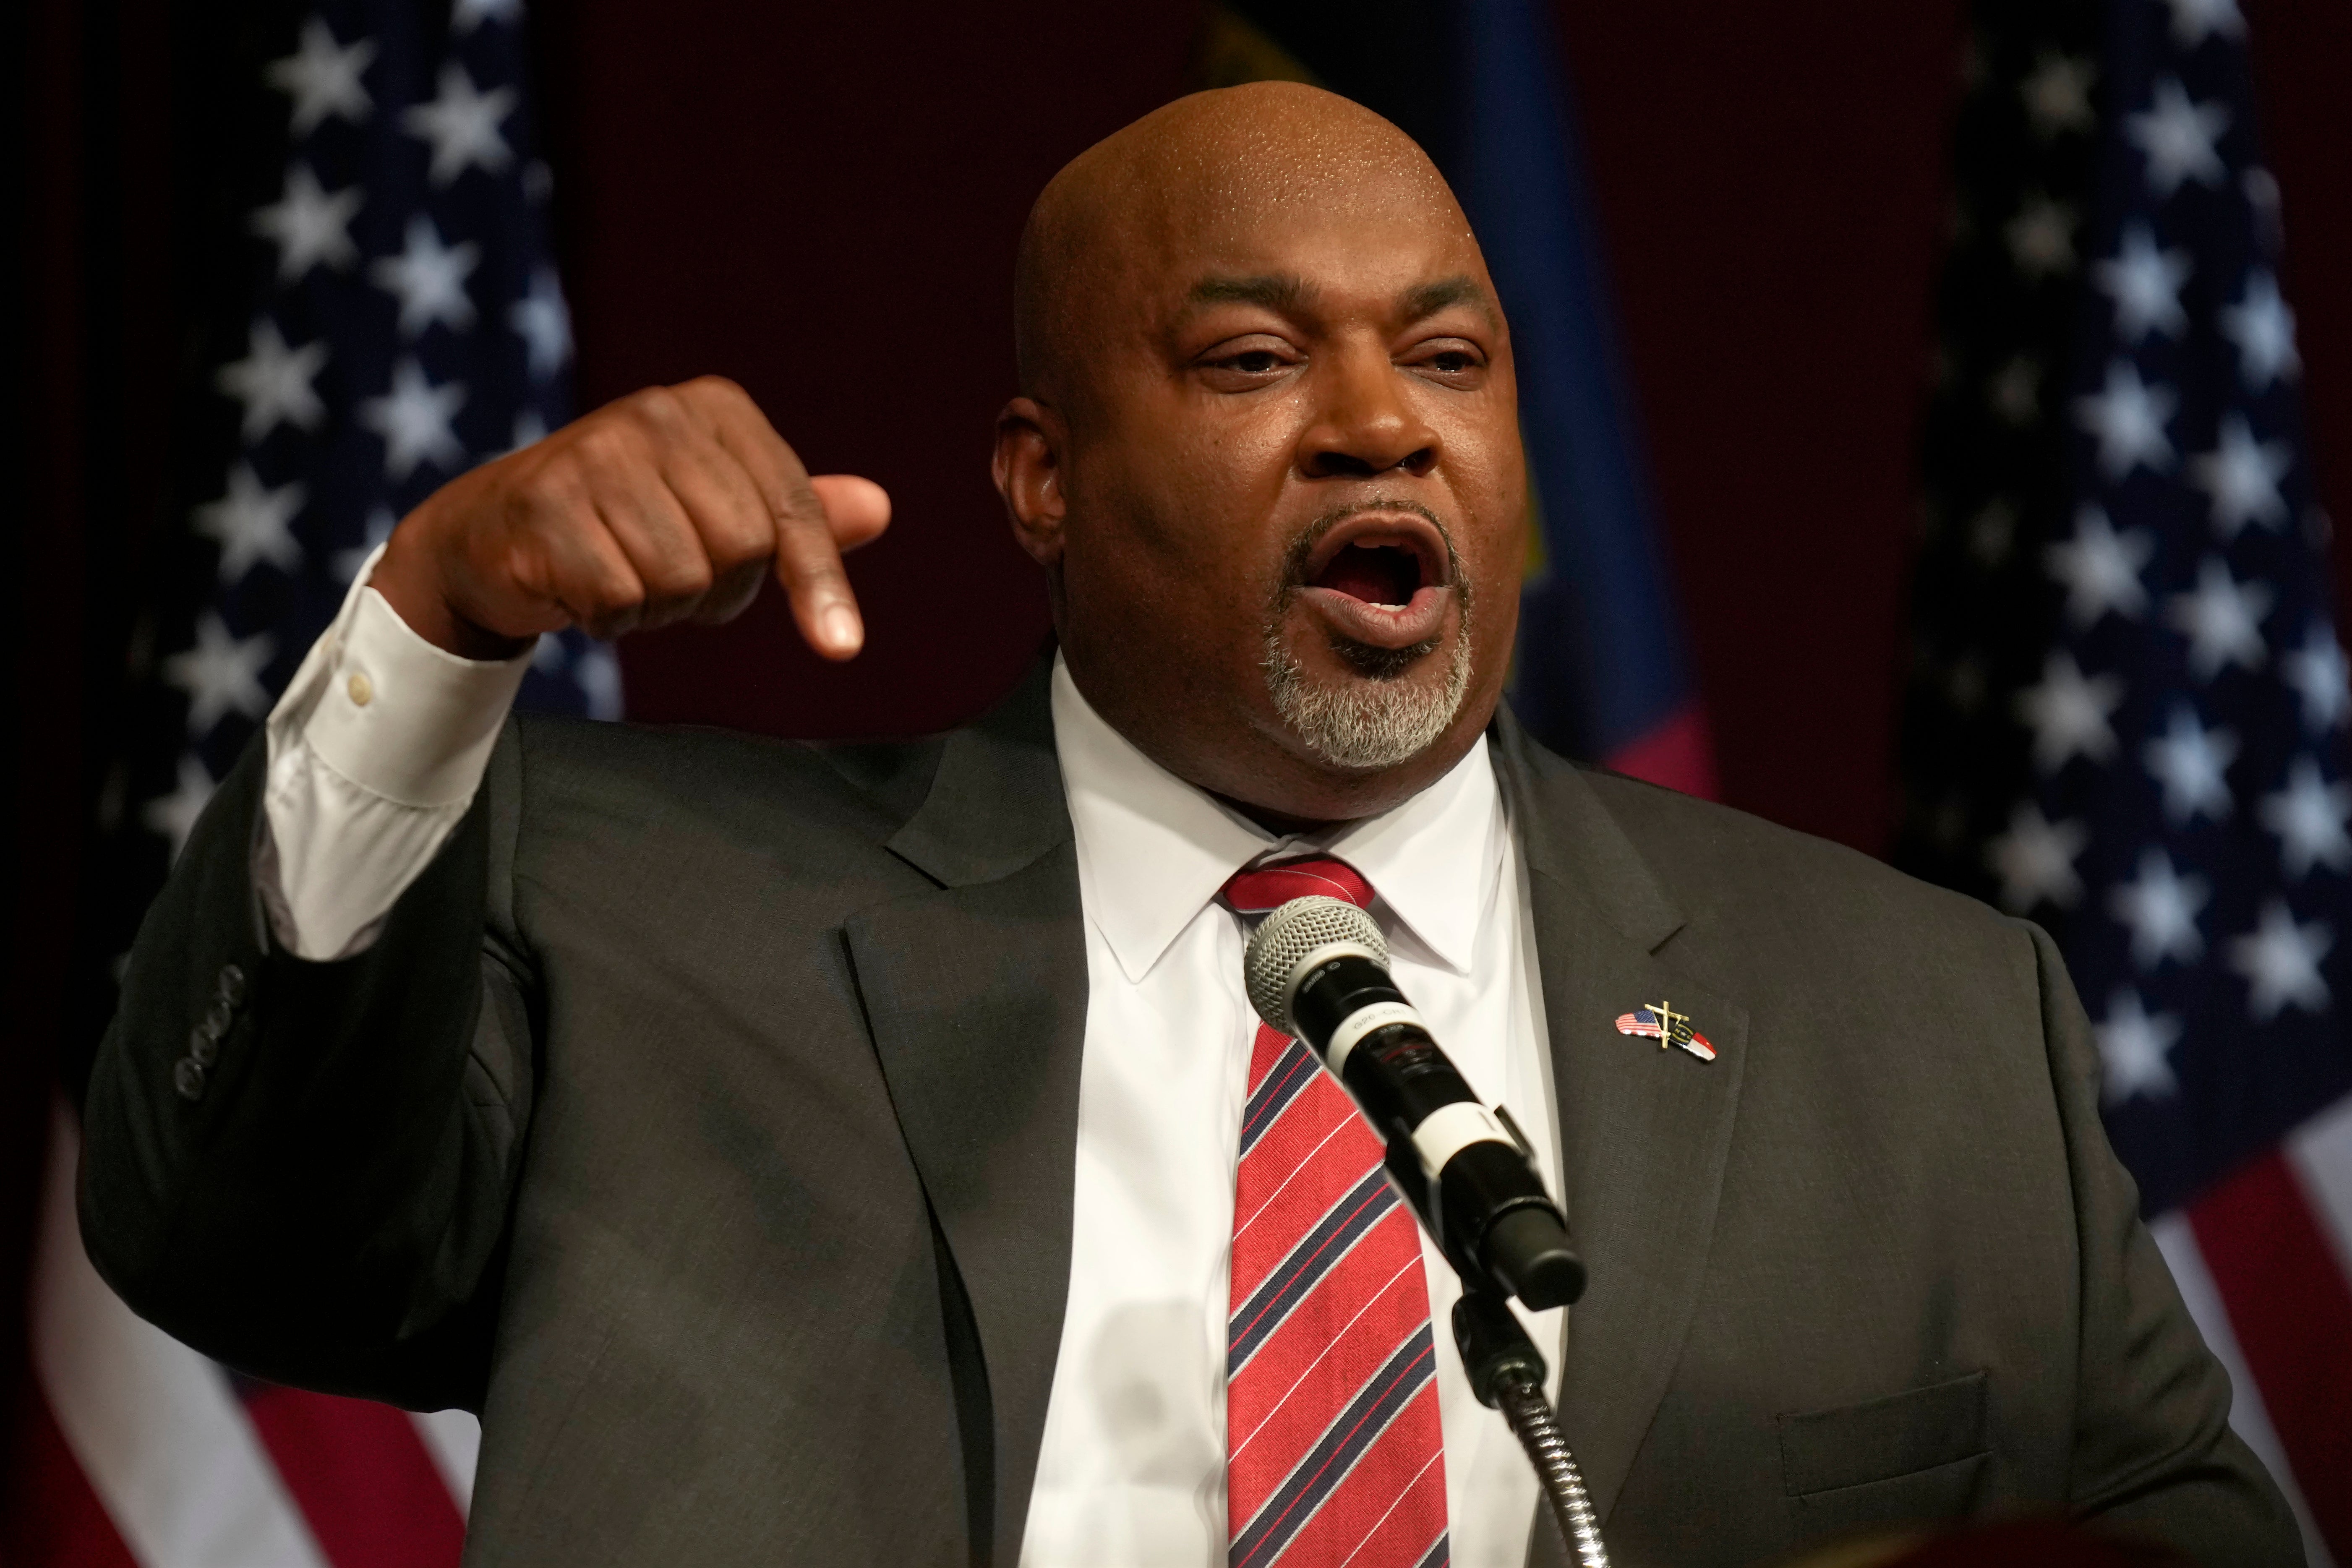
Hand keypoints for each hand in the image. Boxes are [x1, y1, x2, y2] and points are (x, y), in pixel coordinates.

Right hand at [371, 377, 890, 660]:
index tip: (842, 648)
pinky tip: (577, 585)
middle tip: (666, 575)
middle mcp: (657, 413)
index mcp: (714, 408)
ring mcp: (594, 453)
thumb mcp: (717, 512)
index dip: (820, 583)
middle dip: (716, 591)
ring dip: (657, 607)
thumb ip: (795, 515)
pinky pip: (619, 600)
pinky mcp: (544, 503)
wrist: (490, 534)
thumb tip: (878, 508)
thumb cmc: (624, 524)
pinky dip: (607, 617)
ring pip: (681, 580)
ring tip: (619, 573)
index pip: (791, 509)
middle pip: (742, 550)